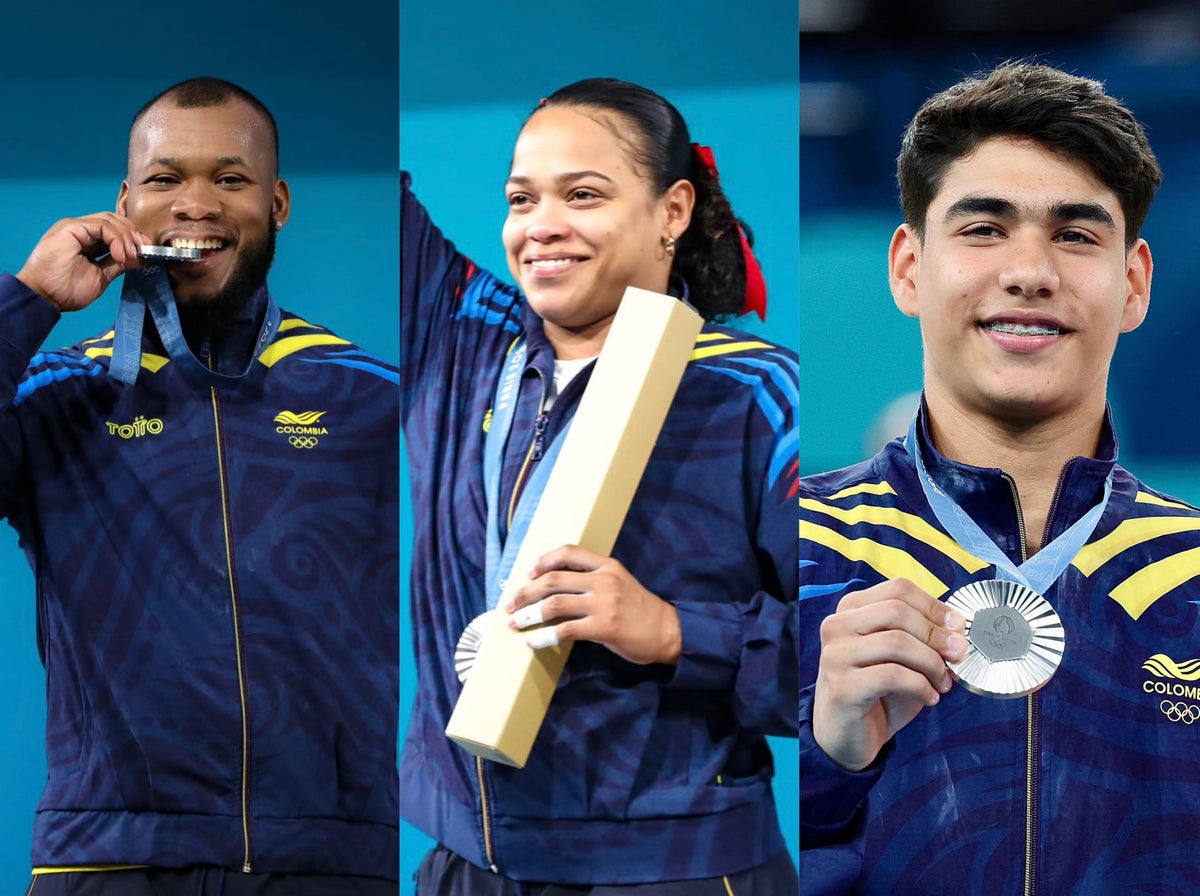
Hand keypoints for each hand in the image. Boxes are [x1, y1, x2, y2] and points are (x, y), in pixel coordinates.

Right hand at [16, 213, 147, 311]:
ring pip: (110, 219)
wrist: (44, 296)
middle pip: (115, 220)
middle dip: (133, 233)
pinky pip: (101, 225)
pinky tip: (119, 255)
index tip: (146, 251)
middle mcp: (81, 231)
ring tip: (130, 255)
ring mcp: (75, 227)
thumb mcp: (101, 276)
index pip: (115, 230)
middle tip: (143, 250)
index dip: (133, 238)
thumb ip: (119, 264)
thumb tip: (140, 258)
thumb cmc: (65, 290)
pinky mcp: (70, 227)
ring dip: (126, 237)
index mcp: (88, 241)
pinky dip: (116, 238)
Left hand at [505, 544, 681, 665]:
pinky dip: (544, 636)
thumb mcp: (620, 583)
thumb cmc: (640, 610)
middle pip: (553, 579)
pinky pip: (565, 630)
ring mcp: (604, 603)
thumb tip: (556, 589)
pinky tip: (534, 642)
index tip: (528, 573)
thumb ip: (594, 580)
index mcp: (607, 565)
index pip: (569, 552)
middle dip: (526, 592)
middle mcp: (603, 580)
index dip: (544, 560)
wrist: (668, 631)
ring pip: (554, 604)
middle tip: (510, 604)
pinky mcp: (604, 627)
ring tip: (515, 623)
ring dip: (529, 614)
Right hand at [812, 579, 966, 771]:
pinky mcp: (842, 686)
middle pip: (897, 611)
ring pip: (896, 642)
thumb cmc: (877, 691)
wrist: (845, 734)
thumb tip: (958, 631)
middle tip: (959, 655)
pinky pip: (892, 676)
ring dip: (931, 663)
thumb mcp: (902, 657)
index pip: (898, 589)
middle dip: (936, 634)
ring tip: (943, 683)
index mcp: (852, 609)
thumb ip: (923, 638)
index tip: (958, 627)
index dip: (934, 606)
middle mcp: (837, 626)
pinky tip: (930, 698)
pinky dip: (920, 686)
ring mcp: (835, 655)